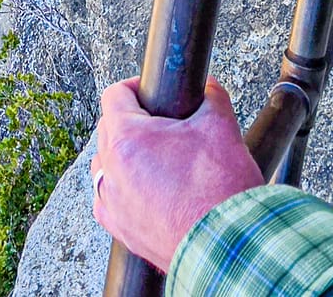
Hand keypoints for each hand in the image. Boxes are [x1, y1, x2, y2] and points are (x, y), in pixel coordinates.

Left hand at [90, 76, 265, 270]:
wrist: (228, 245)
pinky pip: (107, 201)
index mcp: (127, 139)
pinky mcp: (121, 230)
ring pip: (104, 166)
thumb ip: (211, 97)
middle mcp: (111, 171)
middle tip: (162, 124)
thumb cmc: (221, 188)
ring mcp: (113, 203)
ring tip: (154, 157)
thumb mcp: (220, 127)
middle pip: (107, 129)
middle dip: (131, 121)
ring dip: (122, 156)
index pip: (115, 95)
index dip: (136, 86)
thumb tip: (209, 88)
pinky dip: (121, 191)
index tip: (152, 92)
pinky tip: (144, 189)